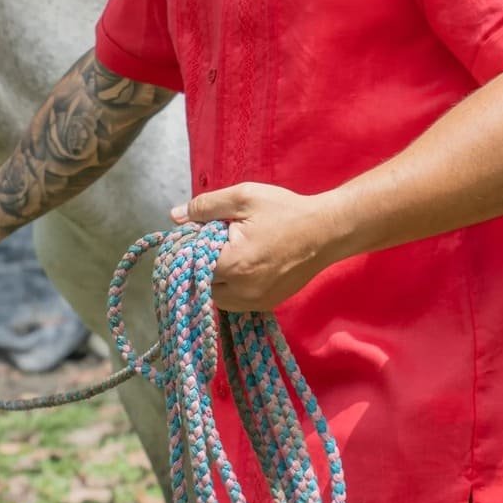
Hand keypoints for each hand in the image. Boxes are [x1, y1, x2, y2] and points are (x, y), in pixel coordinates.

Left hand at [169, 182, 339, 311]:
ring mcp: (256, 301)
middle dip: (201, 266)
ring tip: (229, 256)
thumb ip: (206, 206)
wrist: (326, 231)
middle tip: (213, 244)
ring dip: (216, 280)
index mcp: (233, 263)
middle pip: (202, 285)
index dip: (188, 250)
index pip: (191, 265)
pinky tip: (242, 267)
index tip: (194, 236)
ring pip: (218, 298)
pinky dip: (232, 288)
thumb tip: (176, 215)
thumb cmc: (285, 210)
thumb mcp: (244, 197)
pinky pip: (236, 303)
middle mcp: (242, 290)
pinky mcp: (267, 305)